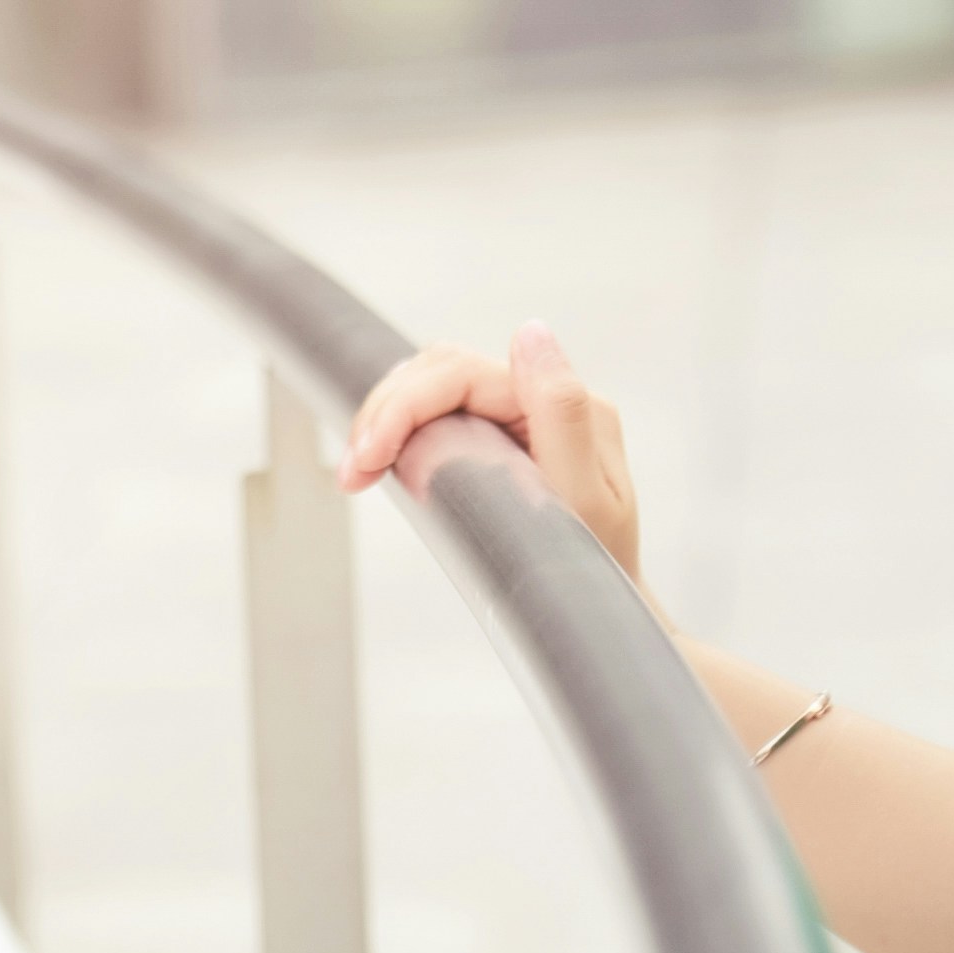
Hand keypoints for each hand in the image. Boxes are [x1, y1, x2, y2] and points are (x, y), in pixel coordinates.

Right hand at [338, 321, 641, 583]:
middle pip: (441, 370)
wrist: (601, 620)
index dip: (405, 405)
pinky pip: (438, 413)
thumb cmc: (598, 574)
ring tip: (357, 472)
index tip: (367, 457)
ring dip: (385, 420)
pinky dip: (400, 432)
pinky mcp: (497, 440)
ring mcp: (520, 419)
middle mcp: (544, 402)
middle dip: (385, 411)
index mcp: (568, 408)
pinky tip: (379, 463)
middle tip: (352, 472)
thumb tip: (531, 332)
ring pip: (432, 386)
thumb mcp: (587, 502)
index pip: (463, 374)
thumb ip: (562, 414)